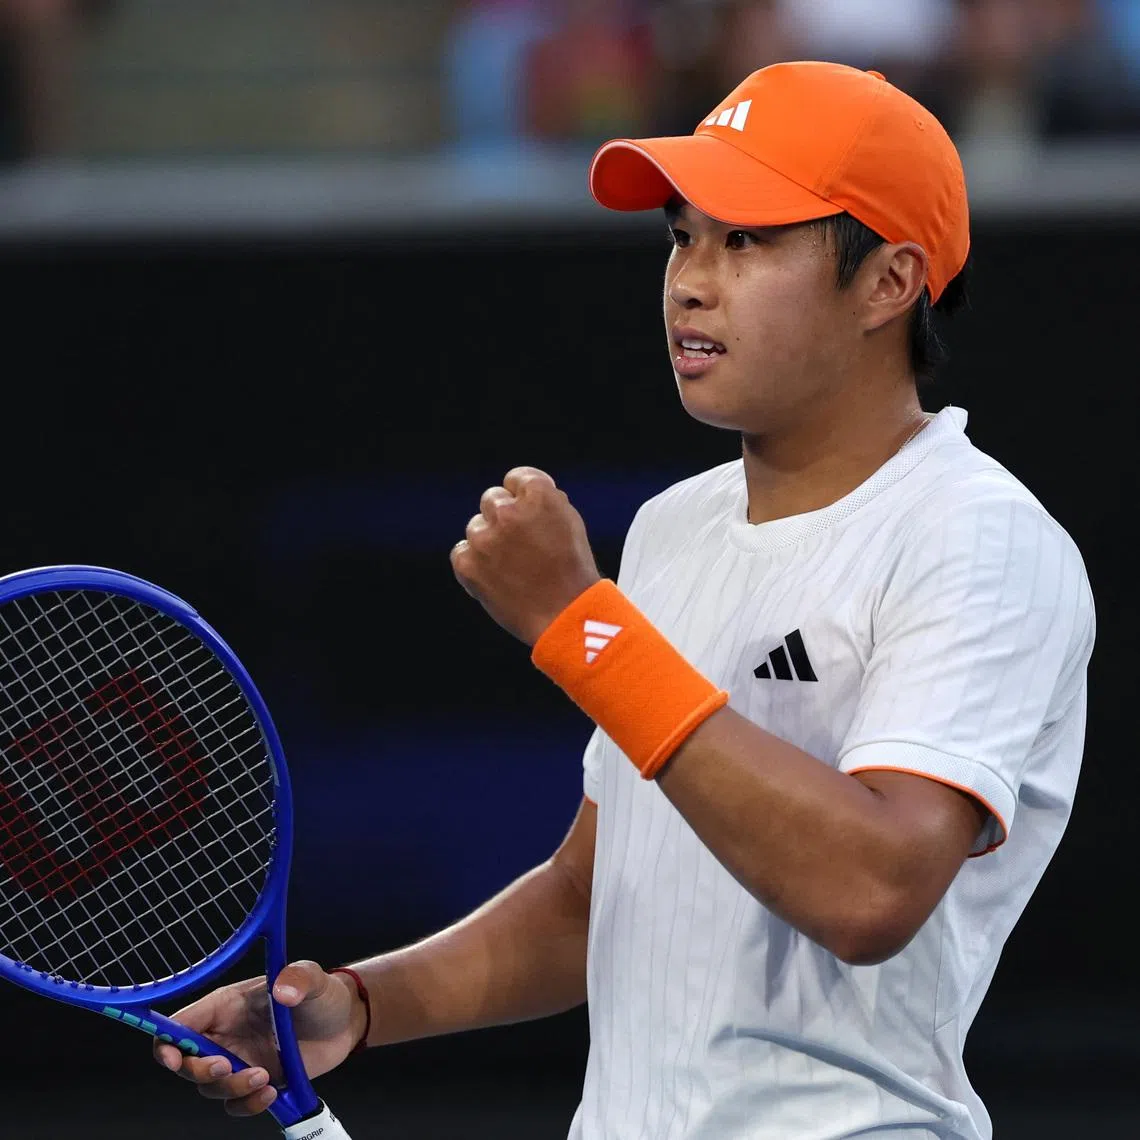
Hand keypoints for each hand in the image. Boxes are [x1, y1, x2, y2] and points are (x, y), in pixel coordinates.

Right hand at [153, 960, 362, 1118]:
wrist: (345, 1023)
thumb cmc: (322, 995)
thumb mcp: (313, 980)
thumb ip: (299, 978)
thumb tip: (283, 990)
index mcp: (227, 1006)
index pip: (180, 1024)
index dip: (166, 1042)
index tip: (172, 1057)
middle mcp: (226, 1035)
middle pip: (186, 1063)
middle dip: (199, 1071)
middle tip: (226, 1067)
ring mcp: (240, 1061)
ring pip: (211, 1088)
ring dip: (231, 1089)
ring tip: (263, 1078)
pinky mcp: (255, 1082)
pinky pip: (236, 1104)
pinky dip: (248, 1105)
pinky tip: (270, 1094)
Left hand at [451, 467, 601, 644]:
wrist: (565, 617)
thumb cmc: (573, 573)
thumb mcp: (570, 524)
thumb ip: (544, 503)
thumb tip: (520, 496)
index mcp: (540, 496)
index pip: (517, 478)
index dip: (522, 496)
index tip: (527, 512)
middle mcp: (509, 512)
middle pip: (492, 499)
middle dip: (504, 517)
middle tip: (520, 544)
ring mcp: (485, 538)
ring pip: (476, 527)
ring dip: (489, 541)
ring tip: (513, 567)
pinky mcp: (468, 564)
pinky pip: (461, 552)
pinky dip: (473, 563)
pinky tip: (495, 577)